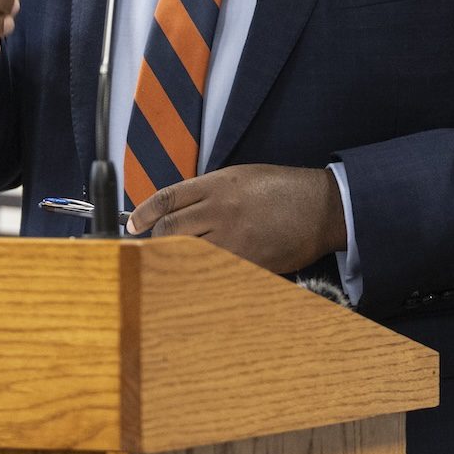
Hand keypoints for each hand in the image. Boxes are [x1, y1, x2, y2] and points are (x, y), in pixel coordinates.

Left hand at [127, 164, 346, 275]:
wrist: (322, 207)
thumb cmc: (283, 189)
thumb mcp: (241, 177)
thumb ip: (208, 191)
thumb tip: (178, 209)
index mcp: (217, 185)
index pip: (167, 199)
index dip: (143, 213)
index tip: (132, 225)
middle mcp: (221, 211)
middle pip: (171, 230)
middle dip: (155, 240)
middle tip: (149, 247)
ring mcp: (235, 239)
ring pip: (188, 253)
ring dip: (174, 259)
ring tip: (167, 264)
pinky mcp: (249, 262)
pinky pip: (215, 271)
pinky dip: (202, 274)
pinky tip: (197, 277)